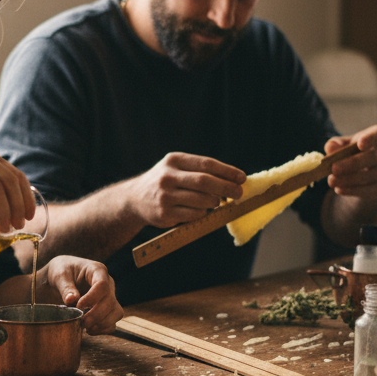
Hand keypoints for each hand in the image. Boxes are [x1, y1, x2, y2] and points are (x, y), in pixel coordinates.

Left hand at [41, 256, 122, 334]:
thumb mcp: (59, 275)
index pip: (102, 285)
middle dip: (96, 315)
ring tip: (85, 326)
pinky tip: (89, 330)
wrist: (62, 277)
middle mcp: (108, 283)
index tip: (78, 306)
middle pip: (111, 301)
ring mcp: (110, 297)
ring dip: (102, 323)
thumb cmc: (62, 271)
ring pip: (116, 313)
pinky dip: (102, 329)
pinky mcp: (108, 310)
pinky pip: (113, 323)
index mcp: (97, 270)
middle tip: (81, 322)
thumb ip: (65, 287)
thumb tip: (71, 300)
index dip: (92, 298)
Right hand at [126, 152, 245, 228]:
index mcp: (173, 161)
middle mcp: (167, 177)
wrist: (134, 200)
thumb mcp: (176, 168)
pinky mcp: (165, 214)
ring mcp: (165, 196)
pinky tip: (200, 210)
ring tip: (217, 202)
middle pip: (205, 182)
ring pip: (202, 200)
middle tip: (239, 193)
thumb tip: (233, 179)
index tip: (242, 177)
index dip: (227, 171)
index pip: (206, 164)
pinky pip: (194, 214)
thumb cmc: (165, 182)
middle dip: (226, 187)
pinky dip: (203, 213)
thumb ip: (200, 171)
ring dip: (215, 202)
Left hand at [324, 125, 376, 200]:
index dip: (371, 138)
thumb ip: (335, 144)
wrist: (362, 175)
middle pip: (374, 157)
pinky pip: (371, 190)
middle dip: (352, 164)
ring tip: (332, 181)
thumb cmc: (351, 154)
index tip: (359, 143)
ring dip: (350, 179)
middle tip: (334, 169)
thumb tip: (331, 147)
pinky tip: (340, 189)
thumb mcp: (342, 146)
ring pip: (372, 176)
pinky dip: (353, 190)